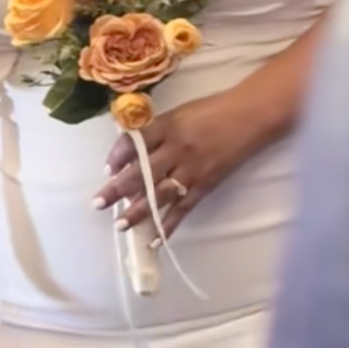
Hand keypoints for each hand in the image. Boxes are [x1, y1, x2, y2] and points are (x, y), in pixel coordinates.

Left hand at [95, 88, 280, 236]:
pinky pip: (184, 208)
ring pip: (159, 194)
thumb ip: (156, 130)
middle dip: (117, 189)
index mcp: (169, 126)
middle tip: (98, 203)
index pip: (136, 142)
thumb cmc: (212, 110)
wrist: (250, 116)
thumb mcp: (179, 113)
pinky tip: (156, 237)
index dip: (118, 155)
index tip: (107, 168)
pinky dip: (170, 224)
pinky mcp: (206, 184)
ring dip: (138, 211)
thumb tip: (130, 151)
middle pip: (142, 172)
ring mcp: (192, 169)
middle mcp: (177, 148)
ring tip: (121, 224)